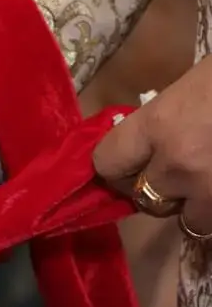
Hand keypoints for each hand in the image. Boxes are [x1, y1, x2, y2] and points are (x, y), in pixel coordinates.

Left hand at [93, 55, 211, 235]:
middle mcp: (182, 164)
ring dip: (198, 206)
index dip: (115, 166)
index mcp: (160, 124)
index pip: (107, 163)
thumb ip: (164, 121)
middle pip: (145, 199)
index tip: (127, 163)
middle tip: (176, 173)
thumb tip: (146, 146)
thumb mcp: (194, 85)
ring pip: (191, 221)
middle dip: (158, 189)